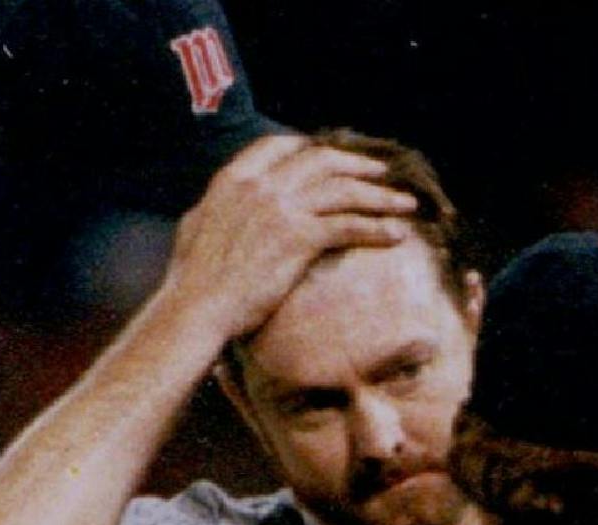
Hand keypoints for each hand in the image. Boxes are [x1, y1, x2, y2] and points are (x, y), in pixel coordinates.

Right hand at [161, 135, 419, 340]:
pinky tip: (397, 235)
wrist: (199, 306)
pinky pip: (349, 226)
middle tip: (381, 173)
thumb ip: (216, 207)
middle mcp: (260, 185)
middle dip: (356, 164)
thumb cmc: (193, 278)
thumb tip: (220, 205)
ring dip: (379, 196)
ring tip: (404, 204)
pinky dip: (377, 228)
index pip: (281, 146)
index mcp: (234, 178)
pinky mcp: (299, 238)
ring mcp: (281, 208)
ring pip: (343, 190)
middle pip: (321, 161)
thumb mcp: (197, 226)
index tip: (333, 156)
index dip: (311, 147)